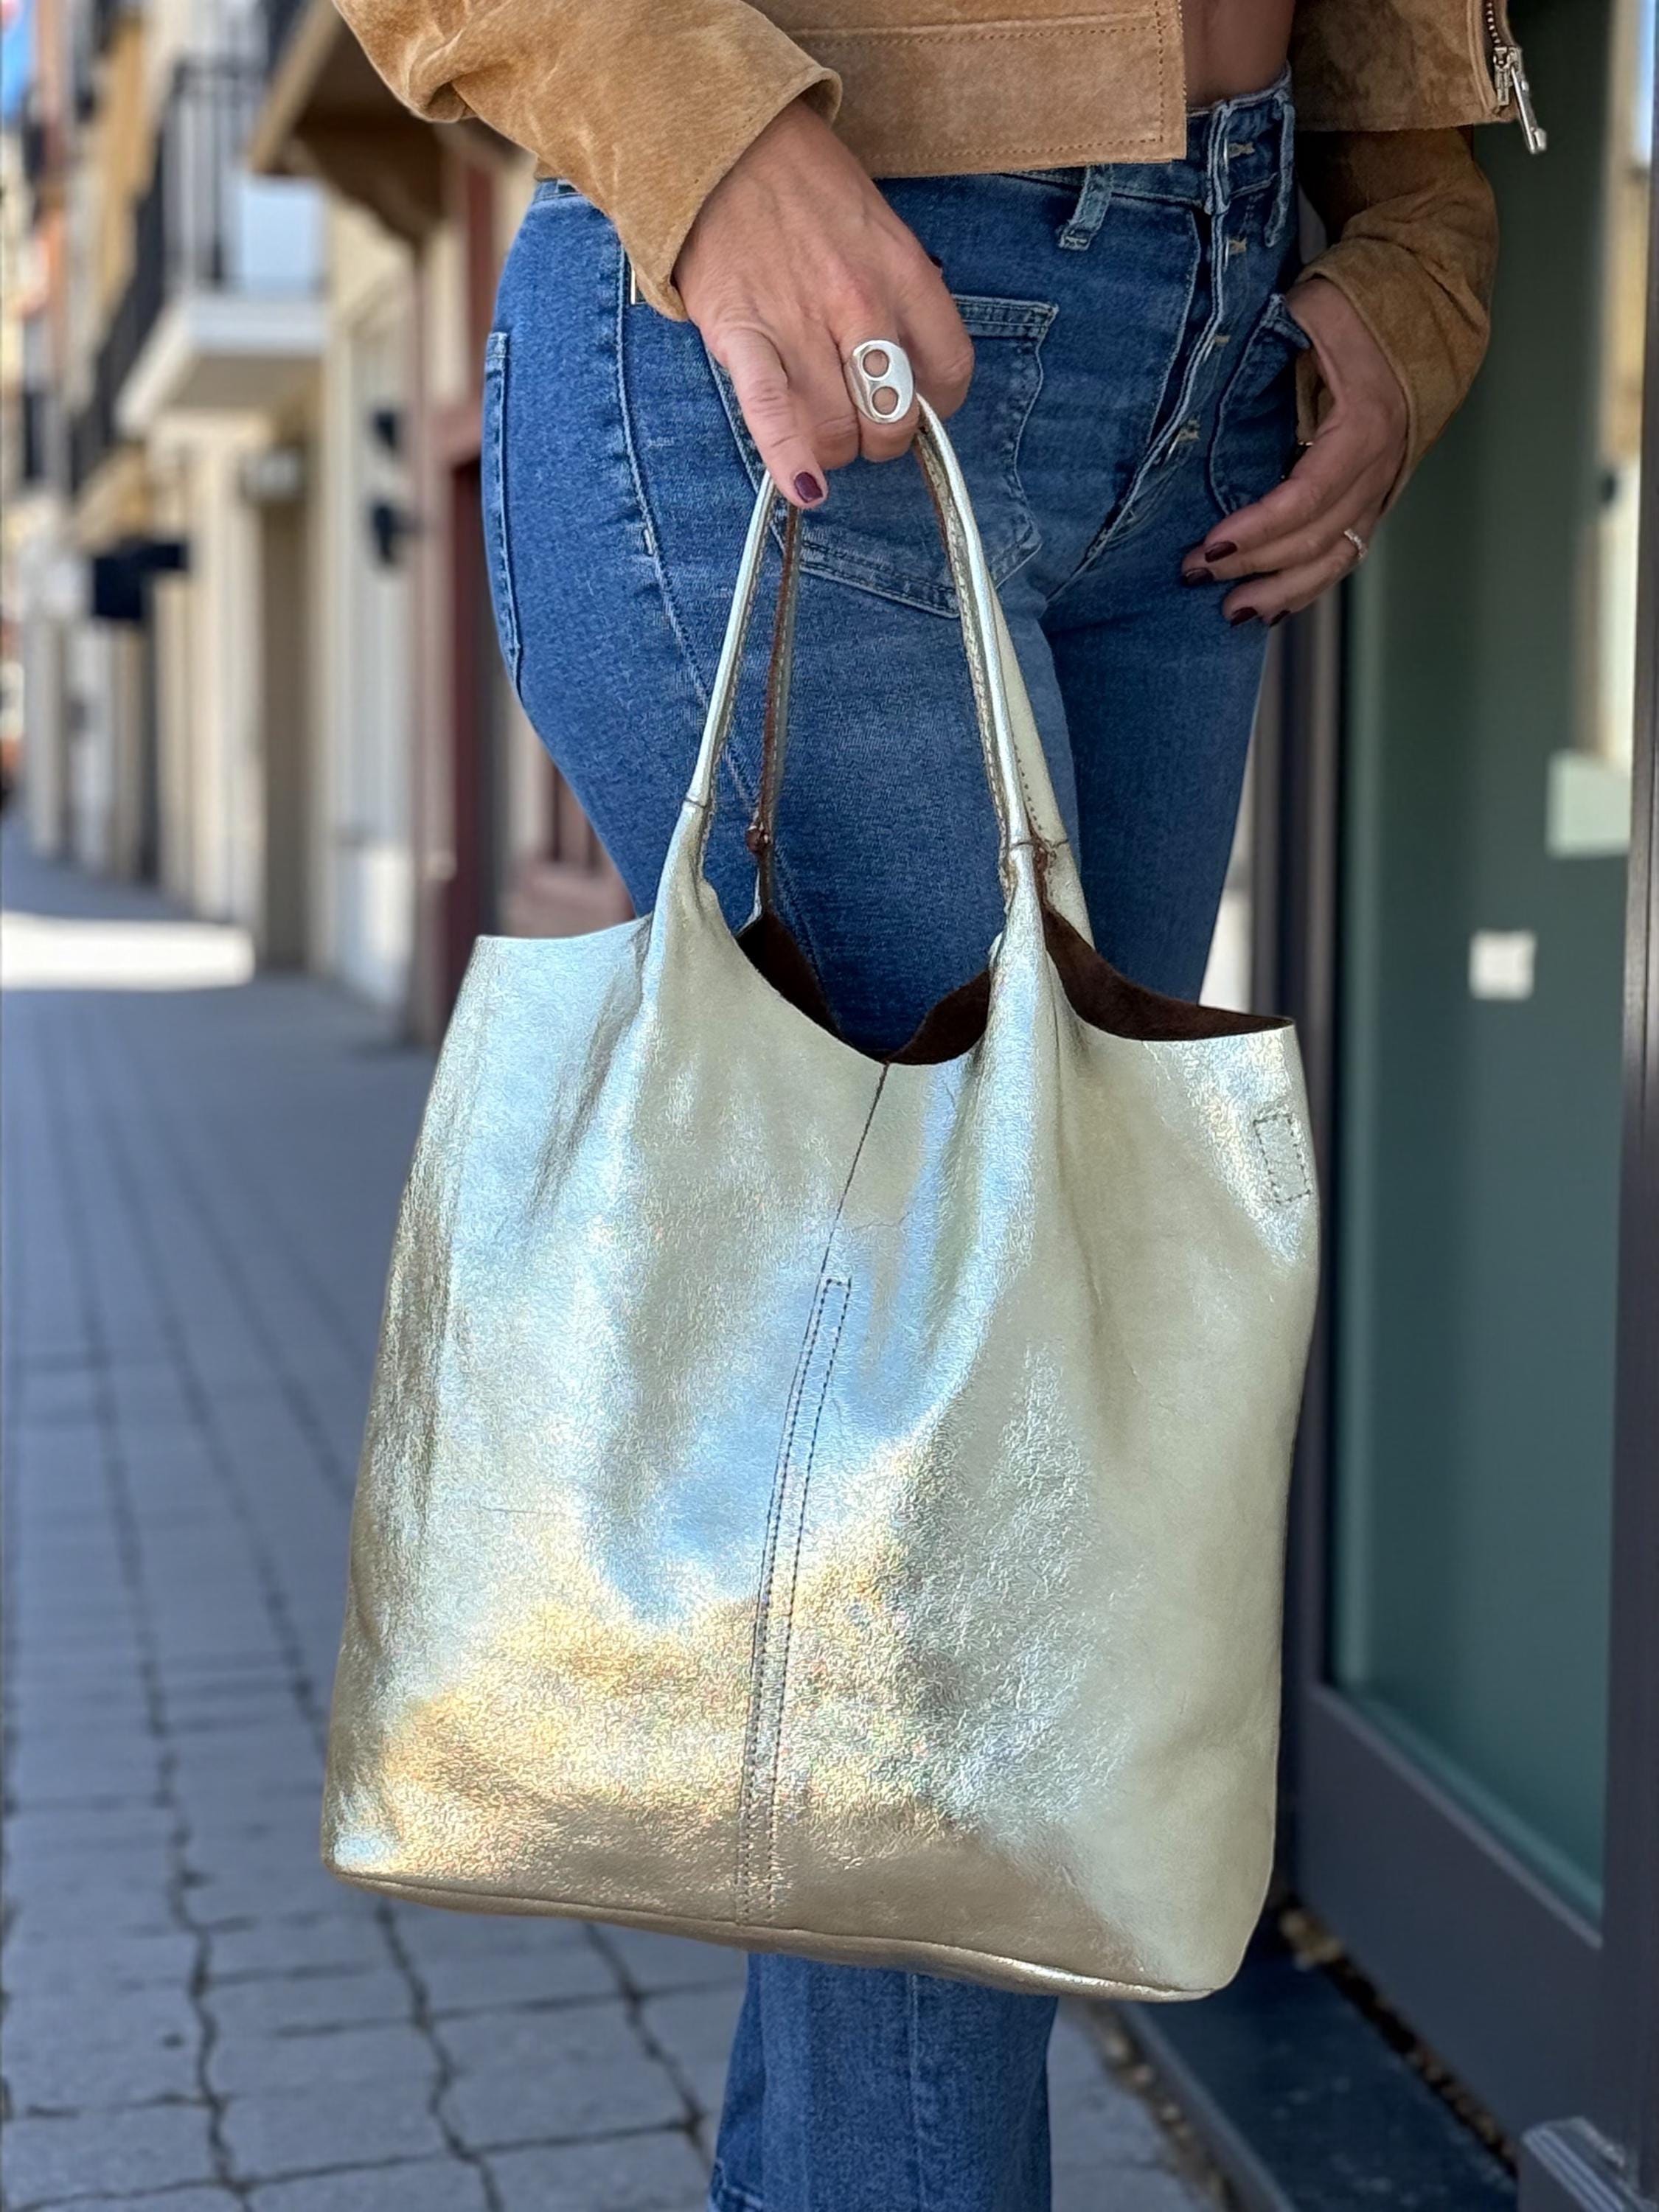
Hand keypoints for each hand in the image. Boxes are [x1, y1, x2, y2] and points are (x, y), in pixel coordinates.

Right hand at [673, 98, 974, 508]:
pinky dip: (791, 460)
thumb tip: (899, 370)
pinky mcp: (744, 336)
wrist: (720, 142)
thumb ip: (895, 295)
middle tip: (862, 427)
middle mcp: (861, 303)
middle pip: (892, 417)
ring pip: (838, 431)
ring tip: (820, 435)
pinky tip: (804, 490)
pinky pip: (773, 415)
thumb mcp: (875, 228)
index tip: (918, 408)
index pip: (949, 371)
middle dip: (881, 439)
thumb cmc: (802, 186)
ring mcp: (802, 323)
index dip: (937, 406)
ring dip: (834, 450)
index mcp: (903, 272)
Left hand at [1183, 276, 1408, 621]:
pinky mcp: (1375, 496)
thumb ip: (1271, 340)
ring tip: (1231, 611)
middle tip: (1194, 573)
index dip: (1258, 528)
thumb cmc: (1362, 304)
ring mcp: (1382, 486)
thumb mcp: (1313, 308)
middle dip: (1253, 563)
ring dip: (1282, 591)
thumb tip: (1211, 371)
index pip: (1306, 496)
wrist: (1425, 305)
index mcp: (1365, 424)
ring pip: (1336, 558)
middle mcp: (1380, 466)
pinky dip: (1308, 585)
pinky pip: (1344, 553)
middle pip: (1316, 537)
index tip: (1209, 545)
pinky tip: (1271, 606)